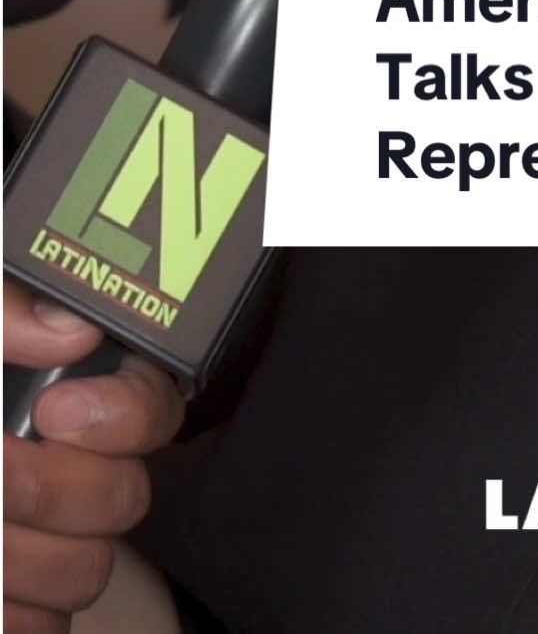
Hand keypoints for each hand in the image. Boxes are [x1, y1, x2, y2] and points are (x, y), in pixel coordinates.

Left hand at [3, 280, 184, 633]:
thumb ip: (3, 310)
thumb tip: (72, 330)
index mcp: (57, 390)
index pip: (150, 403)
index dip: (123, 414)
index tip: (54, 413)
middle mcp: (64, 466)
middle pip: (124, 497)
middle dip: (51, 490)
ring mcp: (40, 544)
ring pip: (86, 573)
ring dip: (20, 558)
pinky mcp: (13, 605)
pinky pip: (42, 630)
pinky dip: (9, 614)